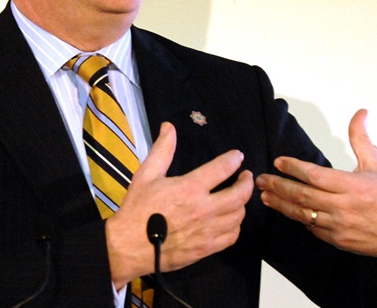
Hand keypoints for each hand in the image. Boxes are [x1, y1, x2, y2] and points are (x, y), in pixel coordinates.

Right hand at [106, 121, 253, 287]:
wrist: (129, 245)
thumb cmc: (137, 208)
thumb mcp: (146, 174)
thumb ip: (162, 150)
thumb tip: (169, 126)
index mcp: (190, 188)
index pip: (222, 169)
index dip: (234, 160)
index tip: (238, 157)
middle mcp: (203, 209)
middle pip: (239, 195)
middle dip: (247, 183)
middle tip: (246, 176)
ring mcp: (207, 231)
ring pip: (238, 216)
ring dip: (242, 204)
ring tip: (238, 197)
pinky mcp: (206, 249)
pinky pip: (232, 236)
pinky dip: (236, 226)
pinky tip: (230, 220)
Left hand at [255, 109, 376, 268]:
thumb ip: (361, 139)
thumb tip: (360, 113)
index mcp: (352, 186)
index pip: (315, 175)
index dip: (293, 168)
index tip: (278, 162)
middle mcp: (343, 207)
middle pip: (302, 195)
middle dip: (277, 186)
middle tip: (261, 179)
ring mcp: (338, 226)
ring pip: (301, 214)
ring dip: (280, 204)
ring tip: (264, 196)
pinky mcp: (336, 240)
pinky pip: (311, 228)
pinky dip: (298, 218)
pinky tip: (288, 210)